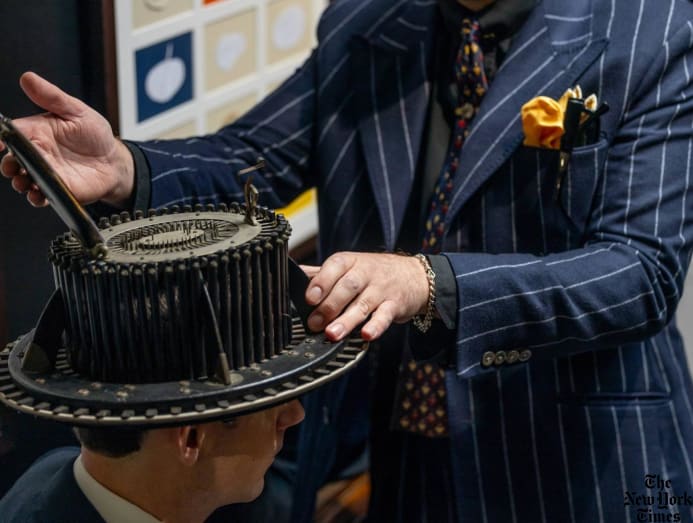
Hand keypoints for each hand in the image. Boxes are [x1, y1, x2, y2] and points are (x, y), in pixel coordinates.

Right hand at [0, 72, 133, 207]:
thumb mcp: (76, 111)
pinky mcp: (58, 189)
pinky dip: (36, 197)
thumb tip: (28, 78)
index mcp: (37, 132)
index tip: (0, 143)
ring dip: (20, 181)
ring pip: (23, 179)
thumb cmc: (95, 135)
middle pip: (13, 159)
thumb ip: (53, 97)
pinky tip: (38, 195)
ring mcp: (46, 173)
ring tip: (25, 181)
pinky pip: (41, 196)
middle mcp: (38, 153)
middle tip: (12, 165)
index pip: (13, 134)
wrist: (114, 160)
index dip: (2, 138)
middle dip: (8, 164)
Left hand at [302, 252, 429, 341]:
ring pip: (363, 304)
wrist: (415, 276)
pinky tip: (366, 335)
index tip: (308, 299)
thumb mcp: (350, 266)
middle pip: (347, 287)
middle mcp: (366, 273)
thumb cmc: (375, 273)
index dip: (321, 282)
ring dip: (346, 320)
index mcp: (351, 262)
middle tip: (314, 324)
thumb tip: (294, 275)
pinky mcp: (395, 305)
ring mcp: (381, 290)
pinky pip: (385, 316)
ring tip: (332, 334)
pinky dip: (376, 326)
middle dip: (329, 306)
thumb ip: (323, 273)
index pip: (334, 266)